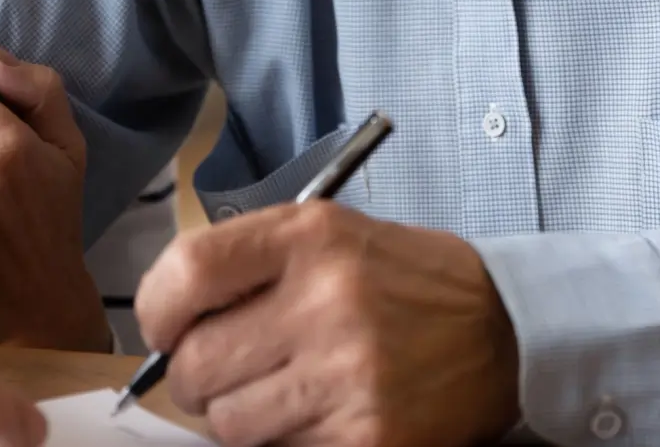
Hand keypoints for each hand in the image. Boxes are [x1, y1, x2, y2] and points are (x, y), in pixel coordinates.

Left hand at [135, 201, 521, 446]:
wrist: (503, 328)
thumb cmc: (402, 280)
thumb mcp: (329, 234)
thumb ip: (248, 263)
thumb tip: (166, 322)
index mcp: (310, 238)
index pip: (187, 273)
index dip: (156, 311)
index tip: (163, 328)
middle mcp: (328, 301)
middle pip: (197, 364)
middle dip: (194, 378)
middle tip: (220, 372)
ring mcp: (351, 375)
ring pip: (230, 424)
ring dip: (238, 416)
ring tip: (279, 392)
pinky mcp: (371, 437)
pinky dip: (285, 442)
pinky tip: (318, 414)